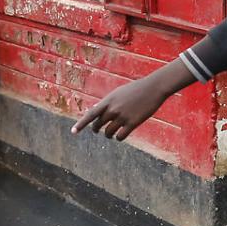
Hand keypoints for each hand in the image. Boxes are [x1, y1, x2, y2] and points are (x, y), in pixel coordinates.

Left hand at [72, 68, 186, 140]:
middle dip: (96, 129)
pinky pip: (120, 136)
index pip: (91, 114)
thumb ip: (108, 103)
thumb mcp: (118, 93)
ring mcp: (123, 116)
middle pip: (98, 125)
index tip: (73, 132)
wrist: (153, 87)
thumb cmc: (136, 89)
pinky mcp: (133, 123)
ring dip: (108, 135)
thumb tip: (97, 111)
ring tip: (110, 134)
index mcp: (108, 101)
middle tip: (97, 130)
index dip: (81, 124)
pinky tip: (120, 136)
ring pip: (108, 133)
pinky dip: (118, 138)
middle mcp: (113, 109)